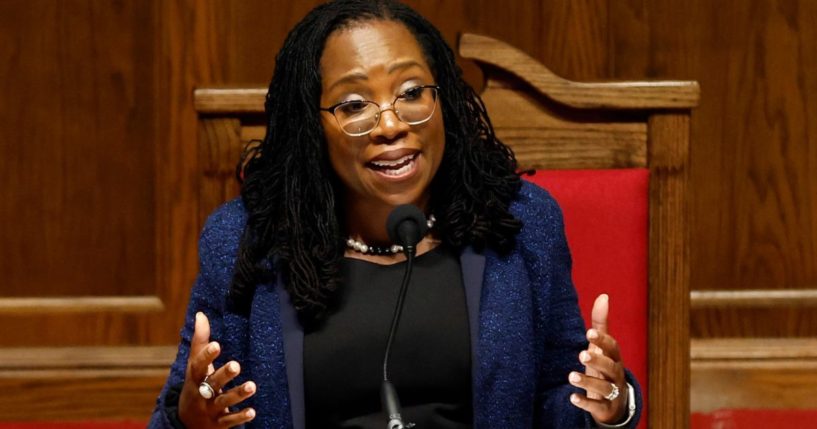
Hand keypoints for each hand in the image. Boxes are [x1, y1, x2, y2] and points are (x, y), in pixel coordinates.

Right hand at [178, 312, 256, 427]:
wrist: (186, 422)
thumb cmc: (195, 386)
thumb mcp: (195, 366)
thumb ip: (200, 341)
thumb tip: (201, 314)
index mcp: (195, 377)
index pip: (198, 365)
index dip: (206, 355)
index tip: (216, 344)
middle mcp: (201, 393)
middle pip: (212, 383)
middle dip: (223, 374)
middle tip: (236, 365)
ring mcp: (210, 409)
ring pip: (223, 402)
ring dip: (237, 394)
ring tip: (252, 386)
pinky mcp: (219, 423)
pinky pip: (230, 421)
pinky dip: (240, 417)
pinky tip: (252, 411)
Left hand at [567, 294, 627, 424]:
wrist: (615, 402)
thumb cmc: (605, 367)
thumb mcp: (602, 347)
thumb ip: (601, 323)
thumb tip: (603, 295)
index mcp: (615, 358)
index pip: (613, 348)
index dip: (603, 341)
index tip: (588, 333)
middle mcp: (615, 375)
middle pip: (610, 368)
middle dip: (597, 361)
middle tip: (582, 354)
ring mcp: (611, 393)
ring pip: (603, 388)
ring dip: (587, 382)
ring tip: (571, 376)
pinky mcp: (604, 408)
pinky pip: (596, 406)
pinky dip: (585, 403)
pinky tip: (572, 397)